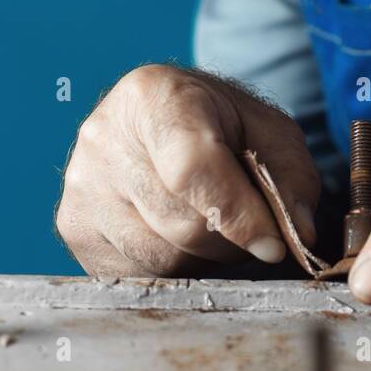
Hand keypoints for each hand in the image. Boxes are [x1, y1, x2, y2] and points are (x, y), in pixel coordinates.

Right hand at [56, 64, 319, 276]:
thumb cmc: (224, 125)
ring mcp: (80, 183)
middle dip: (230, 240)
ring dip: (203, 259)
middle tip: (250, 227)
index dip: (238, 214)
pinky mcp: (73, 224)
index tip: (274, 245)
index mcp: (152, 96)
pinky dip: (171, 269)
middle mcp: (103, 136)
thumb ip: (291, 178)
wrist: (167, 119)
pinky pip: (134, 274)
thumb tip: (298, 234)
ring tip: (214, 225)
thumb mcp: (271, 133)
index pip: (192, 169)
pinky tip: (179, 235)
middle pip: (180, 223)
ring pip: (159, 257)